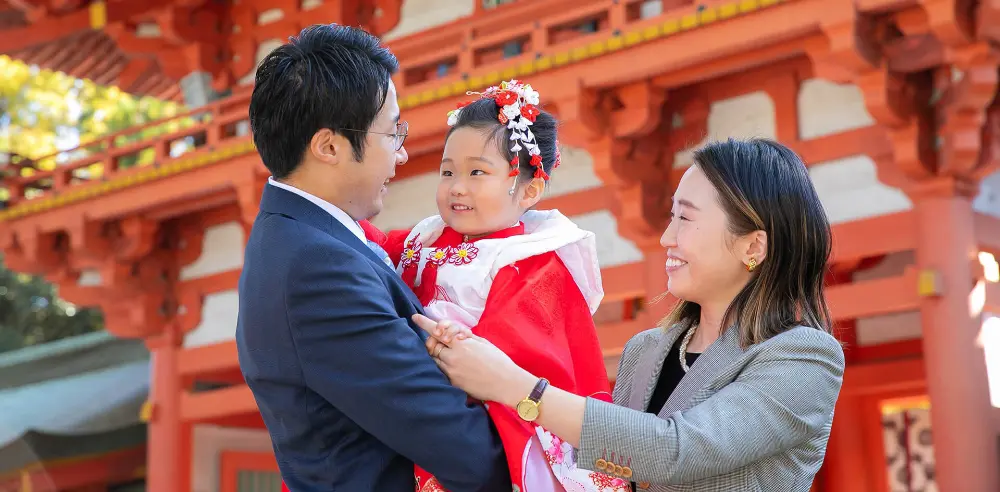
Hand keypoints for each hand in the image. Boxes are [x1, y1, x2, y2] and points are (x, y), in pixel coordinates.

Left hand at [413, 314, 534, 405]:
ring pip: (434, 359)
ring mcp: (451, 372)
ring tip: (449, 354)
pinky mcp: (453, 383)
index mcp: (461, 344)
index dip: (424, 323)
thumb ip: (465, 337)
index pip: (436, 331)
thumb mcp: (483, 342)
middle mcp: (452, 358)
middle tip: (441, 340)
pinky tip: (454, 366)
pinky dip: (443, 366)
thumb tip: (453, 333)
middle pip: (432, 346)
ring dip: (437, 354)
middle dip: (433, 341)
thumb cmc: (498, 360)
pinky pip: (440, 372)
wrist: (506, 383)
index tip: (414, 318)